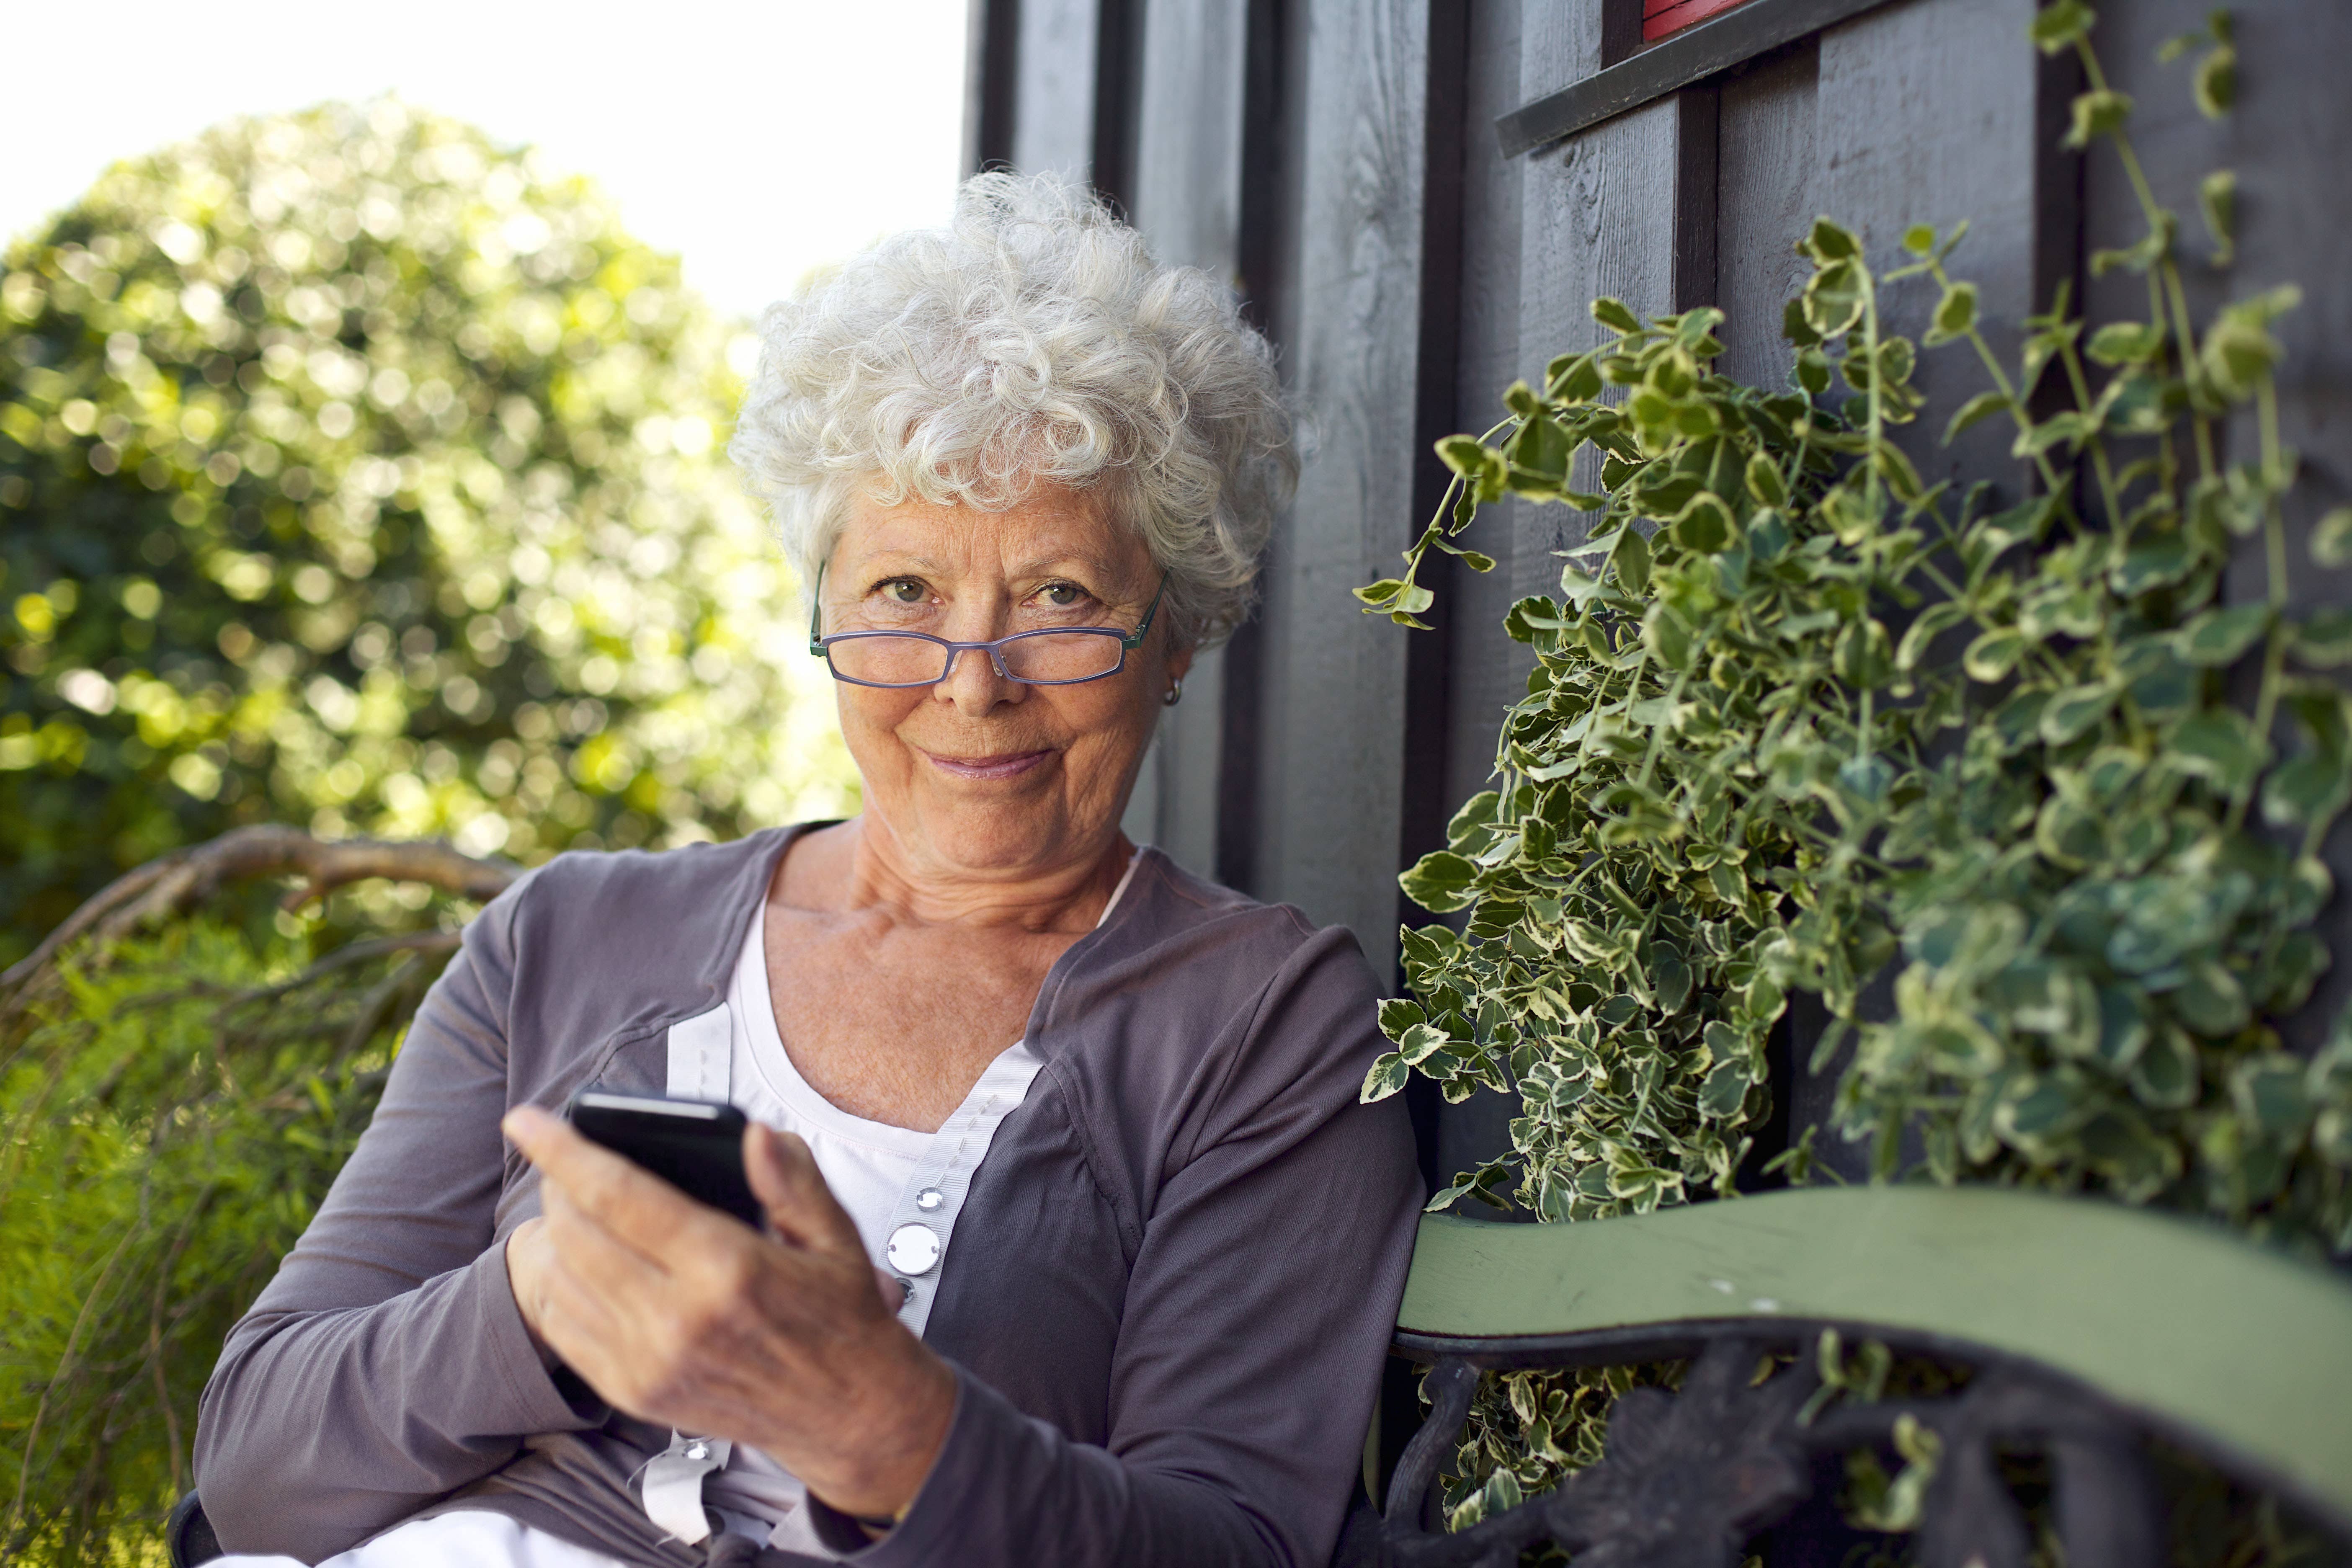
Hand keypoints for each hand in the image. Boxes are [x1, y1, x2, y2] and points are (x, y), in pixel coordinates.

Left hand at [500, 1105, 955, 1519]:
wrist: (847, 1415)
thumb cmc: (840, 1320)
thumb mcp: (836, 1237)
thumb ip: (793, 1180)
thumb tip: (754, 1135)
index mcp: (728, 1270)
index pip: (618, 1196)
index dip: (564, 1152)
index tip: (526, 1121)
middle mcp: (679, 1320)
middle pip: (575, 1233)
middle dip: (556, 1185)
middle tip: (566, 1161)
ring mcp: (650, 1363)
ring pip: (559, 1280)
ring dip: (554, 1234)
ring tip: (575, 1209)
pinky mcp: (635, 1394)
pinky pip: (564, 1329)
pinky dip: (558, 1285)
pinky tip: (582, 1263)